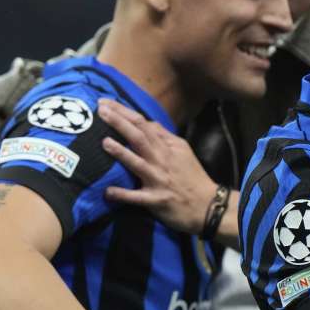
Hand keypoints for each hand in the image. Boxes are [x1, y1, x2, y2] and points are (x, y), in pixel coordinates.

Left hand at [96, 99, 216, 235]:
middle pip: (140, 137)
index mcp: (169, 146)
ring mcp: (159, 180)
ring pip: (138, 163)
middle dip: (119, 123)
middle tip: (101, 111)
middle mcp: (163, 160)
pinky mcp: (157, 200)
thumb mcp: (183, 151)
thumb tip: (147, 123)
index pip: (144, 124)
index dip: (124, 112)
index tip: (105, 103)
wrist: (208, 205)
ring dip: (121, 153)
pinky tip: (107, 191)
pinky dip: (122, 194)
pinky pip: (137, 197)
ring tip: (104, 142)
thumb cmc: (193, 177)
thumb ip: (164, 137)